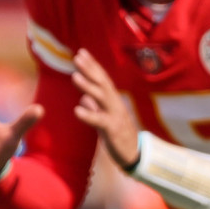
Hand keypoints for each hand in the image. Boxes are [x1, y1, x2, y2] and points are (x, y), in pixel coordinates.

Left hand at [71, 48, 139, 169]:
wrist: (134, 155)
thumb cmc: (119, 136)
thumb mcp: (105, 119)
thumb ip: (95, 107)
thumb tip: (84, 98)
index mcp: (113, 101)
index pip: (102, 80)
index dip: (92, 66)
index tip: (81, 53)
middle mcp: (115, 105)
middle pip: (102, 83)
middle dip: (90, 70)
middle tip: (78, 57)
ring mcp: (115, 116)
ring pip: (101, 98)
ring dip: (88, 87)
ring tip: (74, 76)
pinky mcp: (113, 130)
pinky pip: (99, 121)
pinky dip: (88, 115)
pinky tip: (76, 110)